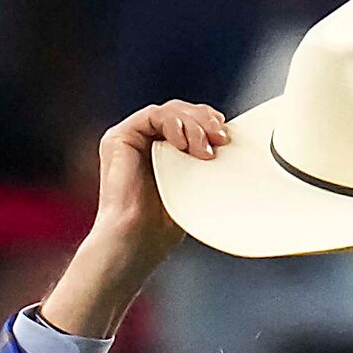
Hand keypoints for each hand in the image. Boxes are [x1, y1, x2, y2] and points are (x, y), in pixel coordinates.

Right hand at [38, 100, 226, 340]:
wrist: (136, 241)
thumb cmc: (162, 227)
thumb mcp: (196, 186)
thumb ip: (205, 162)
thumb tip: (234, 147)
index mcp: (161, 153)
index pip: (189, 123)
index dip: (209, 123)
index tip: (227, 137)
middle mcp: (144, 143)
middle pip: (182, 113)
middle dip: (205, 120)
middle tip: (221, 137)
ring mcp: (130, 139)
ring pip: (170, 111)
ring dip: (194, 123)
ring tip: (204, 148)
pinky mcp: (118, 138)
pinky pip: (152, 115)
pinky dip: (173, 124)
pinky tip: (184, 143)